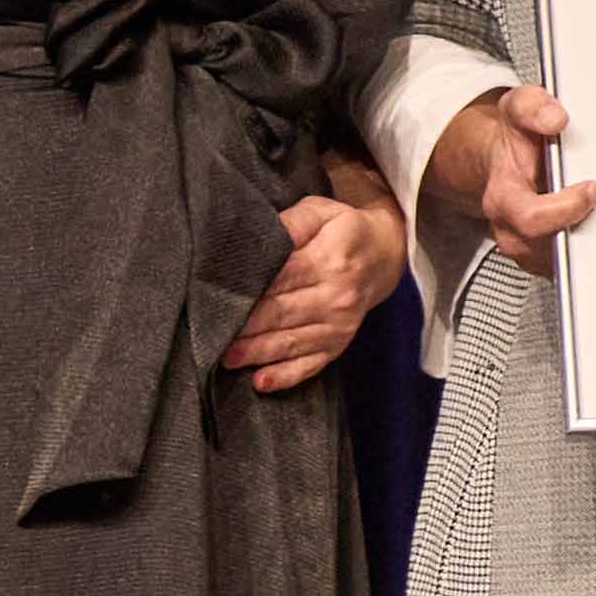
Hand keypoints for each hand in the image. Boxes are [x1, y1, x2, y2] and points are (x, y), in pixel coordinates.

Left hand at [227, 182, 406, 396]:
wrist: (385, 257)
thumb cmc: (342, 232)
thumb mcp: (321, 212)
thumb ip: (291, 222)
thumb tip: (262, 235)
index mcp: (330, 260)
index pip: (281, 279)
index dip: (249, 291)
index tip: (217, 298)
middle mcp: (337, 296)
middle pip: (281, 314)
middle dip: (245, 327)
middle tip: (210, 334)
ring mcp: (340, 324)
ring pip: (291, 342)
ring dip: (257, 354)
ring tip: (226, 358)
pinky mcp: (339, 343)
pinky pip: (312, 364)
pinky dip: (286, 376)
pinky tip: (261, 382)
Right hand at [423, 81, 595, 274]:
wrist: (501, 160)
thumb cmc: (515, 139)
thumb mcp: (518, 109)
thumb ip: (533, 107)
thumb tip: (556, 118)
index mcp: (504, 196)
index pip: (531, 218)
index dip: (566, 209)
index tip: (593, 188)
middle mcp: (511, 229)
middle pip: (553, 250)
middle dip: (587, 230)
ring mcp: (527, 247)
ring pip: (567, 264)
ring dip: (593, 244)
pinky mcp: (544, 257)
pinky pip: (573, 268)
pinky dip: (593, 252)